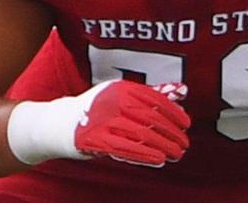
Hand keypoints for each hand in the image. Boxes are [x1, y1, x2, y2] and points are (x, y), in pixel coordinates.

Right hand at [73, 80, 190, 166]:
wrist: (61, 122)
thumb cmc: (98, 109)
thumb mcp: (122, 95)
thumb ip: (152, 94)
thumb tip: (184, 90)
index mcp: (120, 88)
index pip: (154, 99)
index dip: (173, 112)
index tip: (186, 124)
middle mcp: (111, 101)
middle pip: (150, 117)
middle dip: (171, 132)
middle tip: (184, 143)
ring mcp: (102, 120)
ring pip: (141, 134)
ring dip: (163, 145)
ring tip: (176, 153)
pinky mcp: (95, 139)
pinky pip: (125, 148)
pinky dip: (144, 154)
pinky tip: (159, 159)